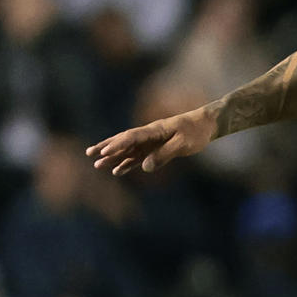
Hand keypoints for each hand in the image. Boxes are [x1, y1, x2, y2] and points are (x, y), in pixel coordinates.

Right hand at [87, 109, 213, 174]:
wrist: (206, 125)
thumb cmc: (196, 132)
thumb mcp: (183, 143)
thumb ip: (164, 154)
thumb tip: (144, 167)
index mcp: (154, 130)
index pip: (132, 137)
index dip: (118, 144)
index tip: (105, 151)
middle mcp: (149, 135)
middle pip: (124, 141)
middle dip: (106, 147)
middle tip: (89, 153)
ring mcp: (151, 142)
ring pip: (128, 150)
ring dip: (113, 157)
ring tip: (97, 164)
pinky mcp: (155, 149)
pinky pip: (138, 156)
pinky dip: (127, 163)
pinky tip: (117, 170)